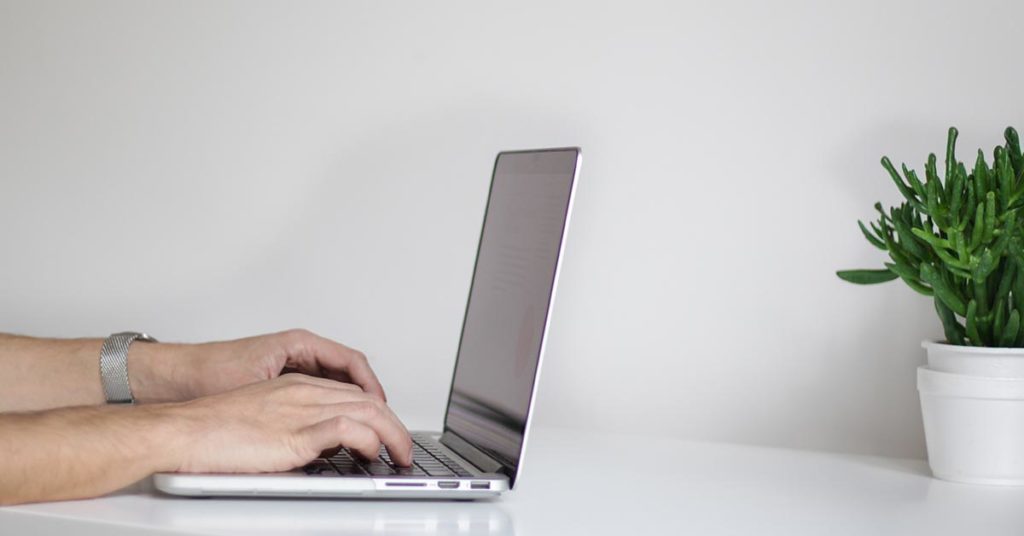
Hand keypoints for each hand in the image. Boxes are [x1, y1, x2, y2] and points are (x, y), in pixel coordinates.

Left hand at [129, 329, 386, 403]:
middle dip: (367, 396)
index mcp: (299, 343)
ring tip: (363, 426)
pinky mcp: (280, 381)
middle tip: (381, 421)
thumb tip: (332, 413)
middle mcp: (298, 351)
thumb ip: (298, 397)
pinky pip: (318, 392)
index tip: (382, 407)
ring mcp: (290, 365)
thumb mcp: (260, 385)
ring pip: (334, 383)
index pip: (351, 361)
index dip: (372, 386)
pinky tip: (333, 426)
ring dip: (350, 402)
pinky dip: (331, 407)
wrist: (172, 378)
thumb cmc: (207, 373)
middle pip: (348, 372)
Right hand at [165, 373, 412, 472]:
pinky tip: (373, 453)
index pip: (351, 392)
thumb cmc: (211, 429)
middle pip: (367, 399)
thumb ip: (292, 428)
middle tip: (403, 447)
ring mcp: (301, 410)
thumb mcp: (262, 422)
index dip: (376, 412)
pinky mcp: (295, 433)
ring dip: (392, 434)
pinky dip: (369, 440)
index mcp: (294, 386)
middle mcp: (303, 392)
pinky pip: (347, 430)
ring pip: (367, 410)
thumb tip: (316, 451)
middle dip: (394, 424)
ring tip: (400, 455)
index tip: (387, 431)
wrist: (184, 430)